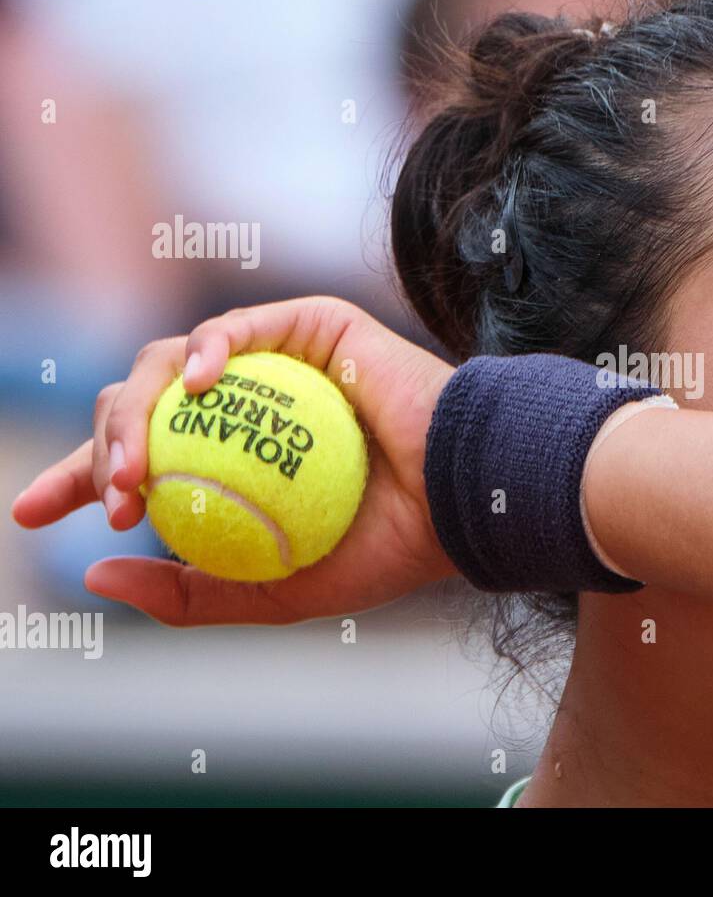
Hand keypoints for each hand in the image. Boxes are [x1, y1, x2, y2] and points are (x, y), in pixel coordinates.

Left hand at [11, 296, 456, 624]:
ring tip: (139, 468)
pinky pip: (238, 326)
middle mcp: (248, 408)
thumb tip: (95, 572)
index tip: (32, 516)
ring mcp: (276, 364)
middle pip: (141, 407)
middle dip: (100, 452)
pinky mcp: (309, 325)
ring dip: (138, 413)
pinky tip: (195, 386)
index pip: (142, 459)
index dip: (79, 478)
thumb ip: (191, 592)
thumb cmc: (387, 548)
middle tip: (108, 503)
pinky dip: (207, 348)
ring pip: (171, 364)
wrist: (464, 498)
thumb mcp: (274, 592)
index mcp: (237, 460)